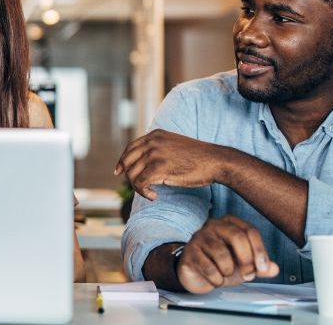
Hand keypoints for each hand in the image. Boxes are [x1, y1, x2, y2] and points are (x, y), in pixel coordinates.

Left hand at [114, 129, 234, 199]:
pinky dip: (144, 193)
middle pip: (128, 161)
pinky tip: (154, 197)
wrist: (215, 161)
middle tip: (135, 187)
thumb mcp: (173, 146)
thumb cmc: (197, 158)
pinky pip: (140, 183)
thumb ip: (158, 150)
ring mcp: (154, 153)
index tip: (118, 171)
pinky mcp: (159, 167)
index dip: (122, 160)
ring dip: (139, 187)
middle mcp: (152, 141)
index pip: (130, 147)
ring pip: (132, 174)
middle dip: (127, 175)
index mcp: (155, 135)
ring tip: (151, 193)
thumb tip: (142, 164)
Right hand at [177, 215, 279, 293]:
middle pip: (237, 237)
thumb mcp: (243, 265)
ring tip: (227, 276)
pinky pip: (208, 267)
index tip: (263, 268)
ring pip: (222, 253)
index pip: (250, 231)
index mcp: (229, 223)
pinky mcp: (190, 252)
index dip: (260, 251)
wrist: (197, 274)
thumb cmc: (221, 264)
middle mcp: (213, 225)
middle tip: (248, 275)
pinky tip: (215, 279)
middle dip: (247, 260)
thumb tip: (274, 268)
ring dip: (229, 271)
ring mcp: (199, 237)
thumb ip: (260, 266)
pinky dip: (216, 279)